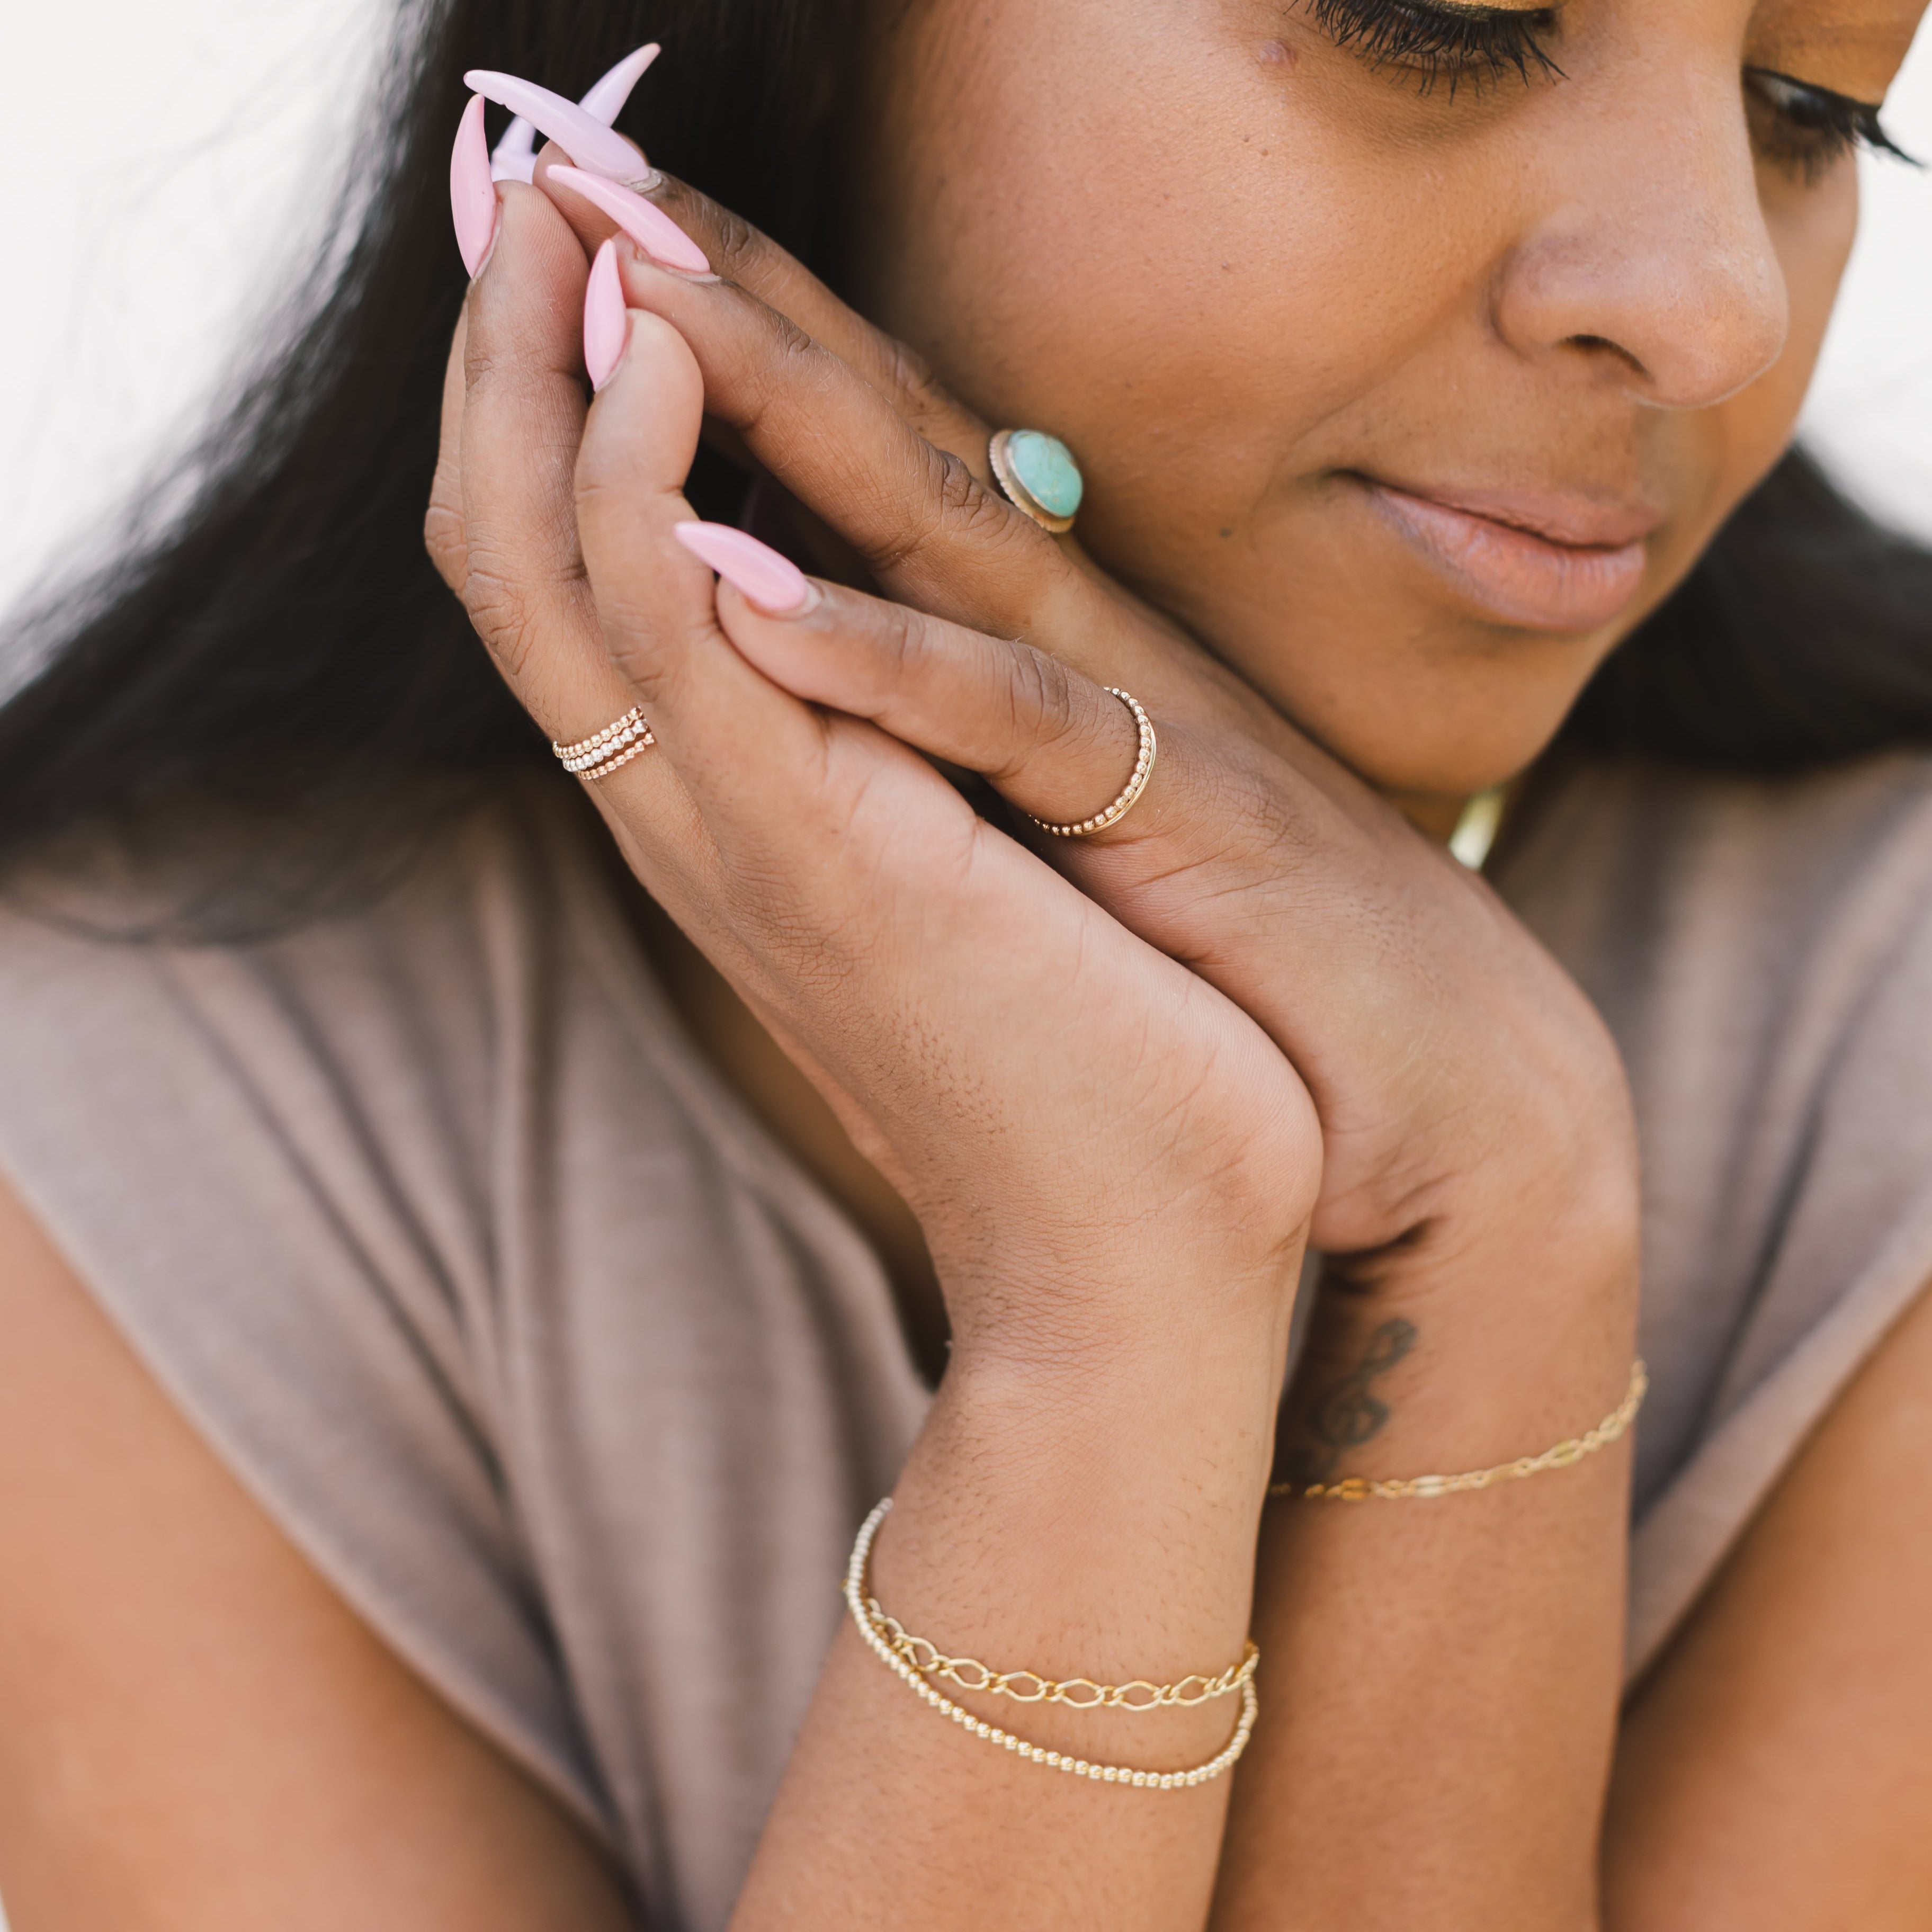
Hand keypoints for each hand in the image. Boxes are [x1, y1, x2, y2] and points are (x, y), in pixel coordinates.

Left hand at [523, 166, 1640, 1302]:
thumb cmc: (1268, 955)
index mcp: (1056, 649)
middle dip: (737, 300)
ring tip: (645, 290)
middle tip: (582, 165)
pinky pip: (1019, 731)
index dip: (743, 340)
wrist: (1446, 1080)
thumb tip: (881, 657)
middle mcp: (1092, 645)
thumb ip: (1006, 724)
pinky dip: (890, 667)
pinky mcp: (1191, 820)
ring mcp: (1144, 716)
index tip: (598, 243)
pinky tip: (752, 602)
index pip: (880, 463)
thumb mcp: (1105, 816)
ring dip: (791, 404)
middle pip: (891, 440)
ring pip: (945, 534)